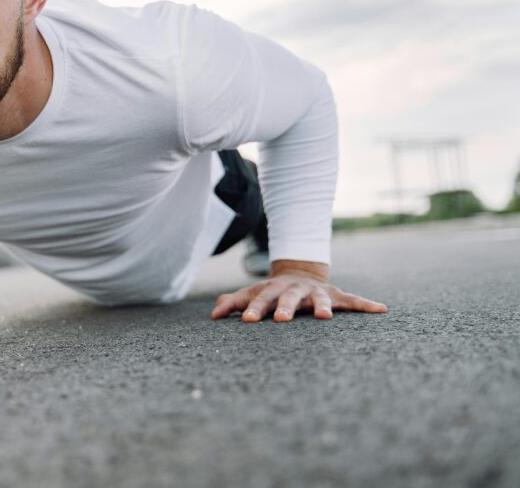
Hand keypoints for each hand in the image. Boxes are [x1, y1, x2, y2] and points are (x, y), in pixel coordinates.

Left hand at [210, 259, 387, 322]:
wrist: (300, 272)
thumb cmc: (271, 292)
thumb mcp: (252, 295)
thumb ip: (233, 303)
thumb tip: (213, 315)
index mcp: (273, 290)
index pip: (260, 299)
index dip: (254, 310)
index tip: (248, 322)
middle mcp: (295, 289)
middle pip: (288, 298)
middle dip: (285, 308)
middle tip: (281, 320)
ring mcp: (317, 291)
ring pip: (320, 298)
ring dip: (323, 306)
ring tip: (325, 317)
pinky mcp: (337, 295)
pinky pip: (354, 300)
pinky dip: (367, 304)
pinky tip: (381, 310)